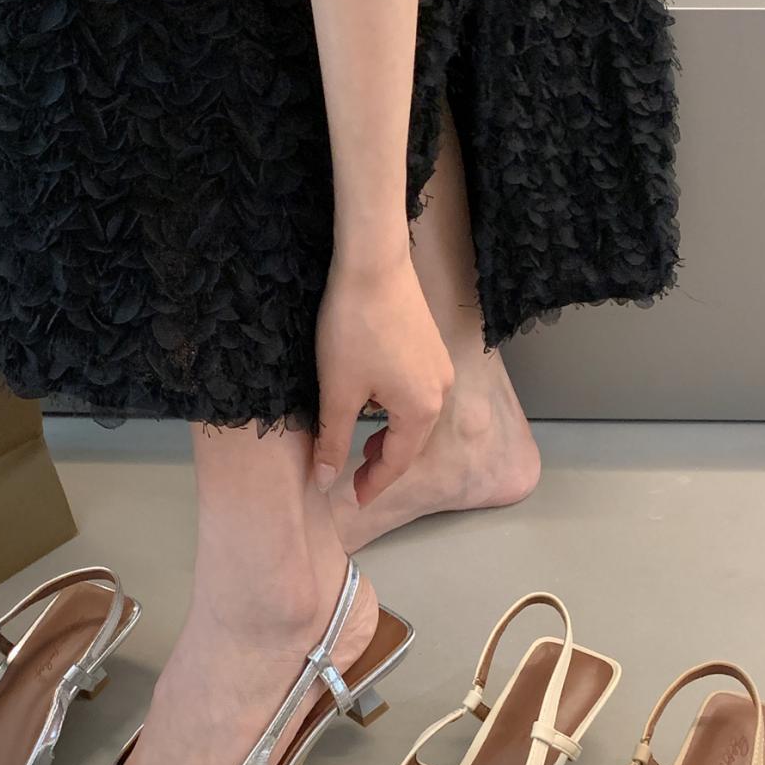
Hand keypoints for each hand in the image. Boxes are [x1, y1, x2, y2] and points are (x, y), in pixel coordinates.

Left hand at [313, 253, 453, 505]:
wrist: (372, 265)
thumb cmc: (353, 329)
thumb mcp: (338, 393)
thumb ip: (334, 442)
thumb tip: (325, 481)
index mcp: (420, 411)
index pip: (396, 462)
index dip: (372, 484)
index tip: (351, 498)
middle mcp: (440, 392)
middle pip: (411, 442)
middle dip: (383, 463)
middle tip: (354, 478)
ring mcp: (440, 368)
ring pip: (415, 418)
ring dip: (390, 436)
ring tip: (362, 445)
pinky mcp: (431, 348)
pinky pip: (417, 394)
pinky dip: (396, 411)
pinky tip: (374, 405)